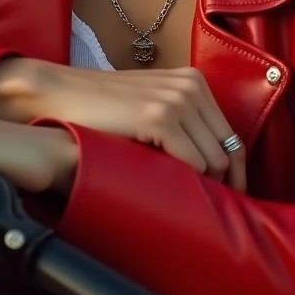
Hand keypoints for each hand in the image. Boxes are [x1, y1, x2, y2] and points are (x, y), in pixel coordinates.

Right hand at [0, 61, 245, 191]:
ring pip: (214, 162)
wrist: (61, 95)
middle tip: (207, 213)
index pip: (231, 138)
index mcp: (193, 82)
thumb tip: (213, 169)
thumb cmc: (102, 110)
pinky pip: (193, 163)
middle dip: (222, 187)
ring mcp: (177, 100)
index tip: (226, 200)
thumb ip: (182, 124)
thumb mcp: (151, 106)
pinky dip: (184, 182)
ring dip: (201, 187)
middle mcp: (191, 86)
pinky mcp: (160, 117)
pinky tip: (167, 190)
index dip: (234, 175)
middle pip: (228, 152)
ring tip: (182, 203)